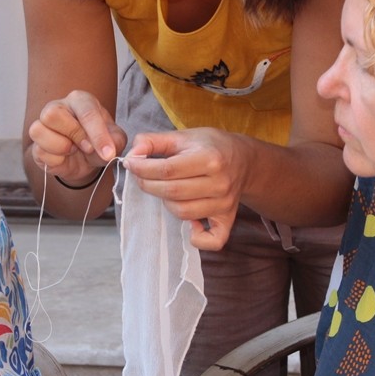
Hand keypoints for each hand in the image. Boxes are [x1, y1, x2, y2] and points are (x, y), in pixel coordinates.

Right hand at [27, 90, 126, 184]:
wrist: (86, 161)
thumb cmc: (98, 143)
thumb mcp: (115, 141)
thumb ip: (115, 141)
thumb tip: (107, 150)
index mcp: (80, 100)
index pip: (86, 111)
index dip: (98, 134)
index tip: (108, 152)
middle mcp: (58, 107)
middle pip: (53, 114)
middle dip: (74, 135)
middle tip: (87, 147)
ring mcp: (43, 125)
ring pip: (38, 130)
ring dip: (61, 147)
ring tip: (73, 149)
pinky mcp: (36, 144)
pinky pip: (39, 150)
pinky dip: (55, 159)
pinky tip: (64, 157)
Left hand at [123, 128, 244, 249]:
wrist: (244, 160)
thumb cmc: (210, 146)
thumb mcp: (183, 136)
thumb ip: (153, 141)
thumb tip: (132, 153)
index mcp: (209, 158)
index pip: (168, 169)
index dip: (143, 168)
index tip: (130, 164)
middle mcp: (219, 183)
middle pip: (173, 192)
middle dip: (148, 185)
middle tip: (142, 177)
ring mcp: (224, 204)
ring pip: (183, 212)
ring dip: (166, 203)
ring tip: (164, 191)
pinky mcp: (227, 219)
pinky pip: (213, 239)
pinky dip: (197, 238)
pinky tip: (189, 225)